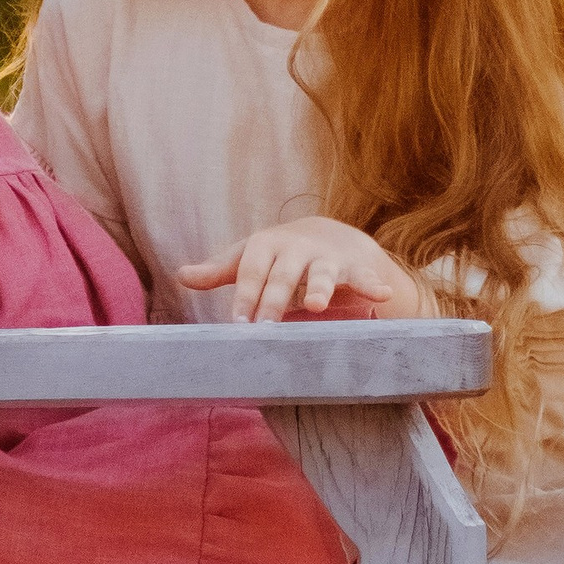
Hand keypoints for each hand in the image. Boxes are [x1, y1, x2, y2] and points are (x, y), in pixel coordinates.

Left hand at [175, 217, 426, 324]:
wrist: (327, 235)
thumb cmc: (278, 255)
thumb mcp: (249, 258)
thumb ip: (219, 270)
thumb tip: (182, 275)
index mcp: (266, 245)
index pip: (251, 272)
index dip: (244, 296)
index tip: (237, 323)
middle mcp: (296, 248)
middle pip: (283, 276)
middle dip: (275, 300)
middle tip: (266, 328)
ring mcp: (326, 257)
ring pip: (322, 273)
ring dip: (321, 287)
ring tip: (318, 304)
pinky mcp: (353, 266)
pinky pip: (363, 276)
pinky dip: (372, 284)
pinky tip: (381, 295)